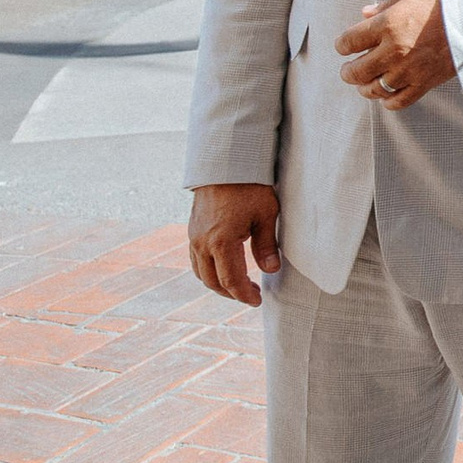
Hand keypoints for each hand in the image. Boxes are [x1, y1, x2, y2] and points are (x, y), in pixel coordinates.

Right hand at [188, 183, 280, 306]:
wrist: (225, 161)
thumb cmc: (250, 186)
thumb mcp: (266, 214)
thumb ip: (267, 245)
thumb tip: (271, 270)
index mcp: (221, 242)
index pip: (231, 280)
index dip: (244, 294)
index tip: (257, 301)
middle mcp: (202, 243)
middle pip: (213, 281)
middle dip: (232, 293)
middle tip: (252, 295)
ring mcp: (194, 236)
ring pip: (201, 272)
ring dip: (218, 283)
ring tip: (240, 284)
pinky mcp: (192, 230)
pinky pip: (195, 259)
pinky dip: (208, 270)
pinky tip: (223, 267)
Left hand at [335, 0, 454, 108]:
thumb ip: (387, 4)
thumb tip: (366, 13)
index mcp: (387, 24)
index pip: (349, 41)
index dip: (342, 45)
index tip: (344, 46)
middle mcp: (394, 50)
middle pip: (356, 71)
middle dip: (348, 72)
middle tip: (348, 70)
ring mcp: (409, 70)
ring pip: (374, 89)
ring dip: (365, 88)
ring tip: (364, 84)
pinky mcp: (426, 83)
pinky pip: (399, 101)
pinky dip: (388, 102)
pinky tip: (385, 97)